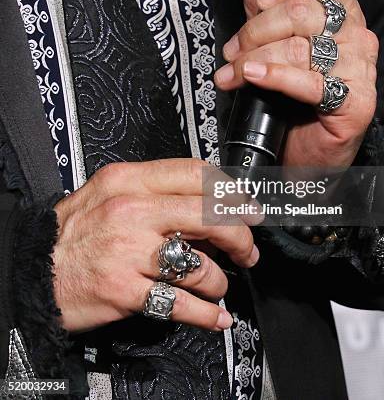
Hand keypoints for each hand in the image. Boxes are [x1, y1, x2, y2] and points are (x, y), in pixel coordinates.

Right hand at [53, 158, 259, 332]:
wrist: (31, 268)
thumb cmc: (74, 232)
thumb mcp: (108, 192)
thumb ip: (153, 191)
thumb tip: (204, 203)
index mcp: (130, 180)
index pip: (196, 174)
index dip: (231, 192)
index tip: (247, 207)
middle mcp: (131, 210)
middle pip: (208, 216)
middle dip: (239, 235)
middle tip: (247, 249)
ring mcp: (128, 251)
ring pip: (199, 264)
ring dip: (219, 280)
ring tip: (218, 285)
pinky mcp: (124, 290)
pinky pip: (180, 303)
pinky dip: (206, 313)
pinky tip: (215, 316)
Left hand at [214, 0, 377, 167]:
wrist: (302, 150)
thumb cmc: (289, 92)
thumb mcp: (269, 33)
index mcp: (342, 10)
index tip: (257, 1)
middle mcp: (356, 34)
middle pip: (303, 11)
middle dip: (255, 30)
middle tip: (234, 50)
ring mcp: (360, 68)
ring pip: (300, 45)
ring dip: (254, 58)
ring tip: (233, 71)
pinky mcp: (355, 101)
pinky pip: (310, 81)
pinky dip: (274, 77)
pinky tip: (252, 78)